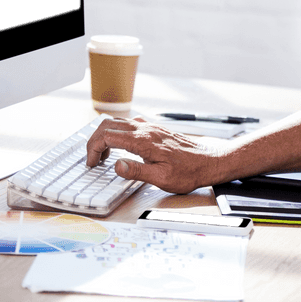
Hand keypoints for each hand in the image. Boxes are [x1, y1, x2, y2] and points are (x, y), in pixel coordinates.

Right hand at [85, 116, 226, 193]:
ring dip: (105, 135)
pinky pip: (130, 124)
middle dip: (94, 140)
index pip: (108, 136)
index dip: (94, 148)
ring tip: (104, 155)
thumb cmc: (188, 172)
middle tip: (93, 158)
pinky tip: (122, 146)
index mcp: (145, 142)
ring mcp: (151, 128)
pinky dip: (118, 133)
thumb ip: (137, 172)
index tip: (92, 163)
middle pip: (109, 124)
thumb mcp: (162, 179)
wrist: (209, 162)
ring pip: (118, 122)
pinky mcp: (156, 130)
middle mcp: (146, 130)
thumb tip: (117, 166)